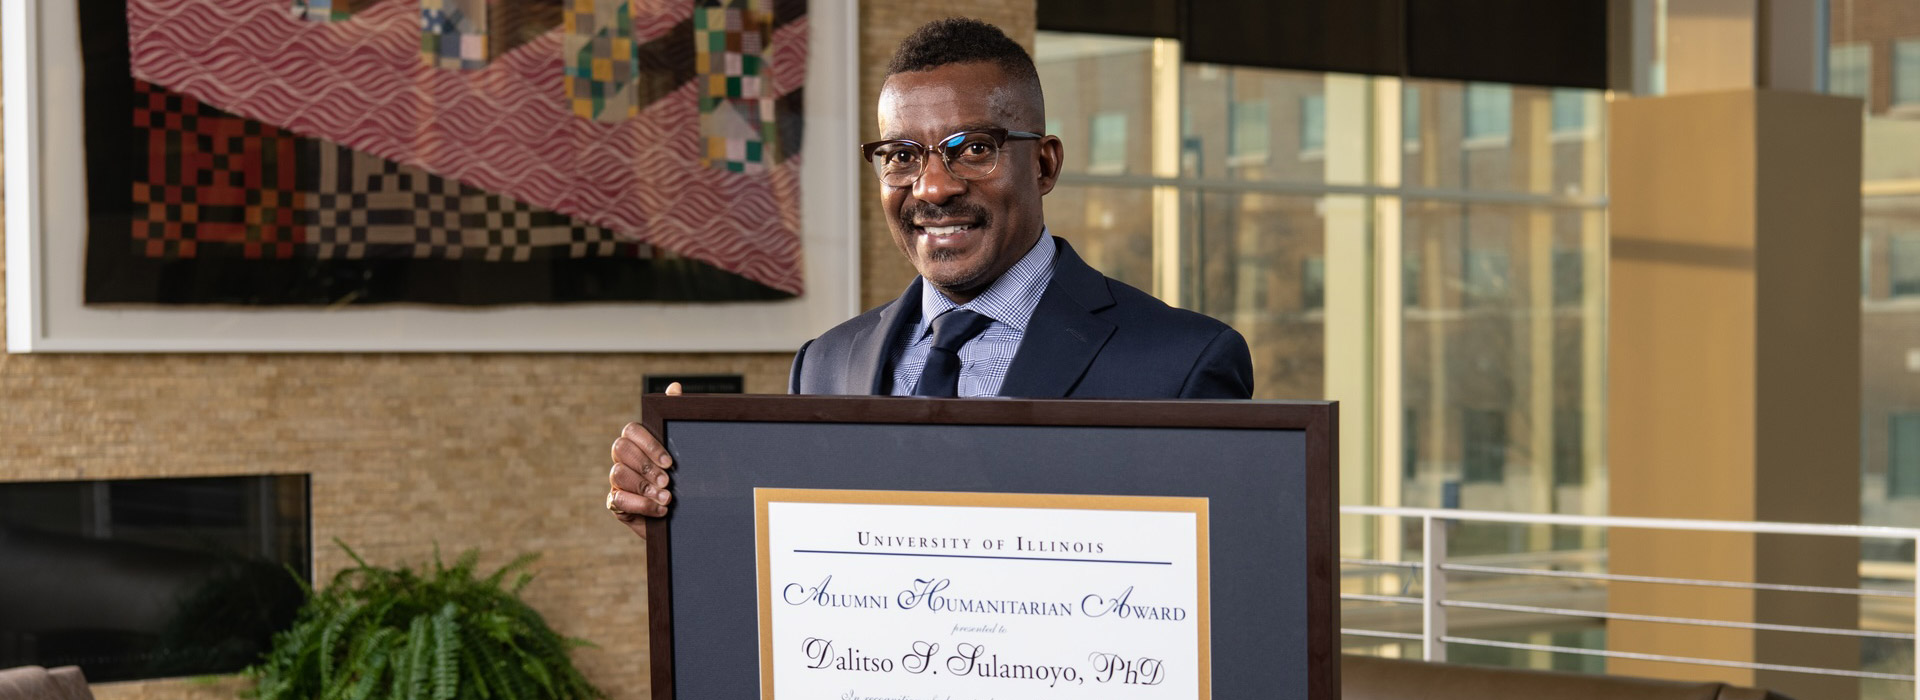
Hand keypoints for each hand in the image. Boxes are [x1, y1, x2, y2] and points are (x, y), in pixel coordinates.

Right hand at [608, 382, 679, 538]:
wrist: (684, 514)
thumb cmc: (682, 477)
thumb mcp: (684, 450)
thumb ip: (676, 419)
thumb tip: (674, 387)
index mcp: (638, 442)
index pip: (631, 431)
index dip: (649, 445)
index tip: (670, 463)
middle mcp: (623, 458)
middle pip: (620, 449)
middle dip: (645, 466)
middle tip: (668, 481)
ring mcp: (617, 480)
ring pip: (618, 474)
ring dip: (644, 487)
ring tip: (667, 498)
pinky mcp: (616, 503)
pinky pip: (618, 500)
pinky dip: (641, 505)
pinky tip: (660, 510)